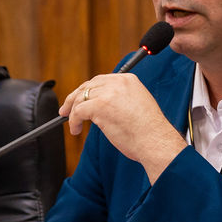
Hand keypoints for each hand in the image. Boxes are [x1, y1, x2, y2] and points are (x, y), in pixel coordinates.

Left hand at [61, 73, 186, 182]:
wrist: (155, 141)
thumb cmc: (149, 132)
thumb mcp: (137, 105)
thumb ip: (121, 100)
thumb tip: (102, 107)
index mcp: (128, 80)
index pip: (101, 81)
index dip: (88, 91)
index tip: (81, 100)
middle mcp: (117, 83)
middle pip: (88, 85)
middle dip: (74, 98)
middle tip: (66, 110)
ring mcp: (108, 93)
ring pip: (80, 98)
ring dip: (73, 112)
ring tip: (73, 124)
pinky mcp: (99, 106)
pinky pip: (77, 111)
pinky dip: (73, 121)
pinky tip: (76, 130)